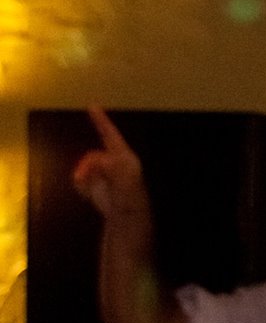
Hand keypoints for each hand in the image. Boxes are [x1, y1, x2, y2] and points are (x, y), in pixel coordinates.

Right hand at [70, 107, 150, 222]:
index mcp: (123, 157)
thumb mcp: (126, 180)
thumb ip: (113, 166)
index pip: (111, 134)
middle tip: (85, 179)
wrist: (123, 216)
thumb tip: (99, 158)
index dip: (101, 120)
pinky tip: (90, 195)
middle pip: (91, 156)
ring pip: (82, 168)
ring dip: (83, 178)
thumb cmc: (130, 197)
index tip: (92, 105)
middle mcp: (111, 160)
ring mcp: (99, 171)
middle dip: (87, 167)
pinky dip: (81, 187)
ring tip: (92, 191)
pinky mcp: (90, 181)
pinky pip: (78, 178)